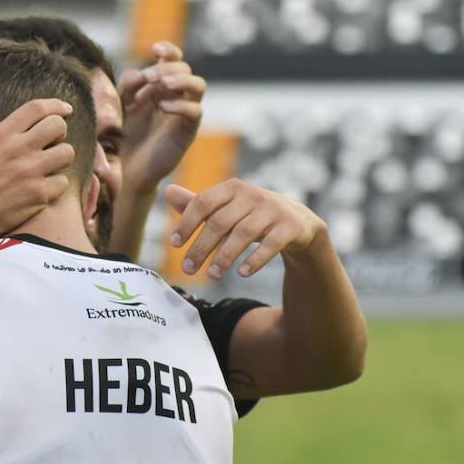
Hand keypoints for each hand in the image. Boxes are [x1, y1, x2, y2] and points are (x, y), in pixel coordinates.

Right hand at [0, 92, 73, 264]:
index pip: (37, 108)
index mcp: (0, 135)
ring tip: (52, 163)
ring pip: (67, 153)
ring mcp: (31, 173)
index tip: (64, 108)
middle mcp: (19, 150)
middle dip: (60, 130)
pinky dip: (57, 184)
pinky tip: (46, 187)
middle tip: (54, 140)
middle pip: (58, 126)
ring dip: (62, 157)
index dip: (55, 105)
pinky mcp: (38, 195)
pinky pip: (63, 182)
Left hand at [117, 41, 204, 195]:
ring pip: (198, 85)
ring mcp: (183, 112)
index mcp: (158, 85)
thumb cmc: (121, 135)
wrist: (125, 169)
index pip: (173, 58)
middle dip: (167, 67)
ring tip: (163, 85)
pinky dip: (181, 105)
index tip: (155, 48)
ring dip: (181, 80)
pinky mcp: (188, 131)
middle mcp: (175, 95)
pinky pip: (195, 111)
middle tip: (149, 77)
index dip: (169, 49)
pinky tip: (163, 106)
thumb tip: (143, 73)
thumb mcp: (120, 104)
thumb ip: (129, 85)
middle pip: (184, 68)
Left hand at [165, 179, 325, 278]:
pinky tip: (242, 274)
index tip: (174, 244)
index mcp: (232, 188)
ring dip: (225, 257)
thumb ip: (196, 204)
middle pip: (220, 222)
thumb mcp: (225, 209)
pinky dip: (256, 259)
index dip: (187, 223)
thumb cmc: (250, 216)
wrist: (297, 223)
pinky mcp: (291, 226)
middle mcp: (252, 195)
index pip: (203, 202)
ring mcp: (273, 210)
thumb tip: (167, 191)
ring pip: (244, 234)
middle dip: (201, 247)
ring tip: (211, 276)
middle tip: (187, 269)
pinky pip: (271, 244)